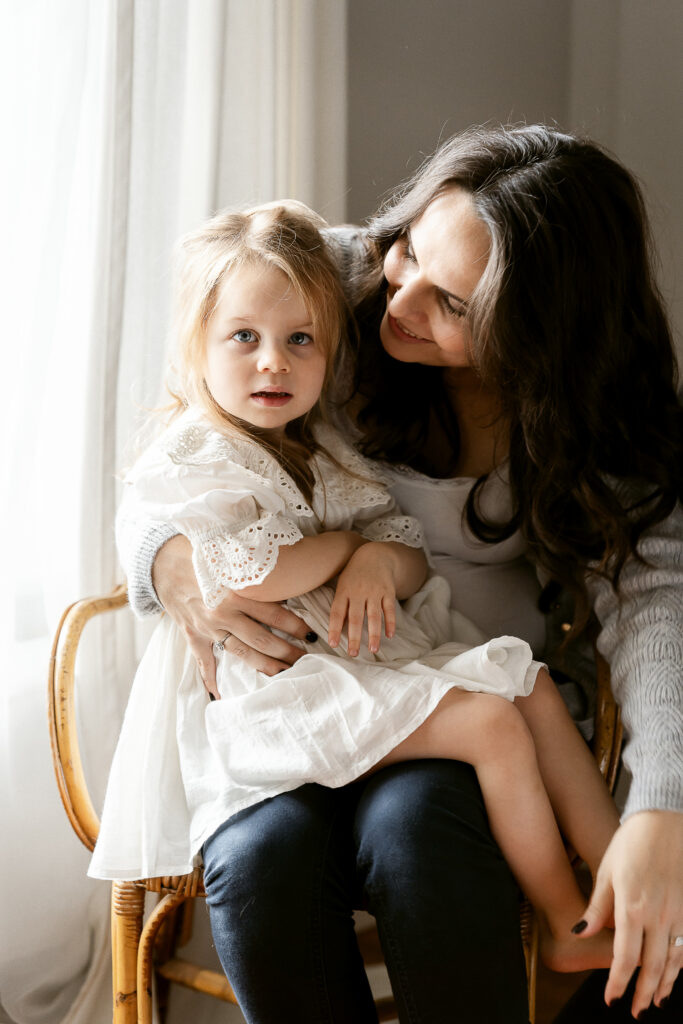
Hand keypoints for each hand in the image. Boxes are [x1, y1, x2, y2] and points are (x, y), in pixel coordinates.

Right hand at [152, 535, 310, 696]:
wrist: (163, 562)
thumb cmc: (202, 554)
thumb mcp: (231, 557)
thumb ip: (256, 573)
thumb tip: (285, 587)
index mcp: (235, 592)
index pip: (274, 614)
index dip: (296, 626)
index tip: (311, 634)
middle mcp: (223, 613)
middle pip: (262, 640)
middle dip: (287, 651)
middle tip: (306, 659)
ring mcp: (207, 628)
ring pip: (242, 654)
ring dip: (265, 666)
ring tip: (285, 673)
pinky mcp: (193, 635)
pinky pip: (203, 662)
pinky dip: (212, 680)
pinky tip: (222, 695)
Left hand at [327, 542, 397, 656]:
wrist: (375, 555)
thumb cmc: (354, 574)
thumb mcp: (343, 585)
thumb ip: (341, 604)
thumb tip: (339, 629)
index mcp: (344, 591)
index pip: (337, 612)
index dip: (334, 628)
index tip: (333, 644)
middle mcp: (359, 592)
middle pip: (356, 618)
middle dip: (354, 637)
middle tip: (353, 653)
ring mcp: (375, 592)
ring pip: (374, 616)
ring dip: (374, 634)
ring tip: (373, 649)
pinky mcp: (388, 591)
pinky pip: (389, 610)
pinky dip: (390, 623)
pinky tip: (390, 635)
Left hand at [577, 809, 682, 1015]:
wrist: (666, 820)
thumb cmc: (632, 842)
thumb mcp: (607, 869)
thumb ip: (597, 906)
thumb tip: (580, 933)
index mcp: (632, 907)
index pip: (625, 957)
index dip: (618, 982)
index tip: (612, 998)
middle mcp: (658, 915)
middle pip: (652, 967)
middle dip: (642, 992)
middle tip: (635, 1011)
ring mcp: (678, 913)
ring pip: (674, 961)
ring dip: (664, 984)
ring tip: (654, 1000)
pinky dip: (681, 965)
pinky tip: (675, 973)